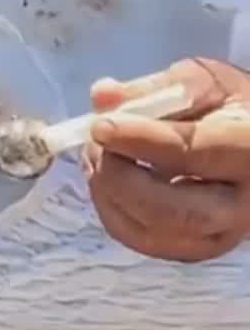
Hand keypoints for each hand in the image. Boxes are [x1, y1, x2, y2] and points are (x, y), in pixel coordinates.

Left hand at [84, 58, 249, 261]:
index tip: (100, 126)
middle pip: (172, 210)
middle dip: (119, 178)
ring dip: (108, 195)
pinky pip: (144, 240)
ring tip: (95, 155)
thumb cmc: (229, 107)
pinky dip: (113, 211)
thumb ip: (152, 89)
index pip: (191, 153)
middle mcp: (242, 204)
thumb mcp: (202, 81)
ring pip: (152, 233)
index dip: (140, 141)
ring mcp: (221, 234)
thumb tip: (101, 96)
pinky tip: (105, 178)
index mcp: (249, 149)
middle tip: (94, 144)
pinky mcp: (198, 248)